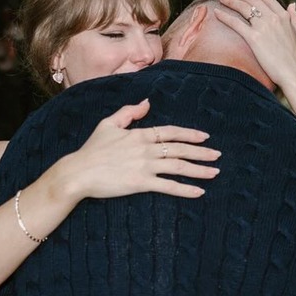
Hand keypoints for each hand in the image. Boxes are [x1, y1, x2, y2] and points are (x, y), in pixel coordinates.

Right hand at [61, 99, 220, 199]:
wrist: (78, 172)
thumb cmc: (91, 149)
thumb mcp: (107, 124)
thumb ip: (128, 112)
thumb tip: (147, 103)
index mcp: (138, 134)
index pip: (170, 132)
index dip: (189, 134)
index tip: (204, 137)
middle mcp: (145, 149)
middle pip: (180, 149)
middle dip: (201, 152)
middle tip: (217, 155)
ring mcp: (144, 166)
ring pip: (178, 167)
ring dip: (199, 170)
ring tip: (214, 172)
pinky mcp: (140, 183)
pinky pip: (168, 186)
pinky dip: (185, 189)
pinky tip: (199, 192)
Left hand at [214, 0, 295, 91]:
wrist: (293, 72)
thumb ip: (295, 18)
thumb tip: (292, 4)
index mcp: (284, 16)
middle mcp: (274, 18)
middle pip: (252, 0)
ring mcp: (264, 27)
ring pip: (243, 8)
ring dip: (230, 1)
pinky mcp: (254, 38)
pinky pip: (236, 23)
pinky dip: (225, 16)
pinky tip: (217, 13)